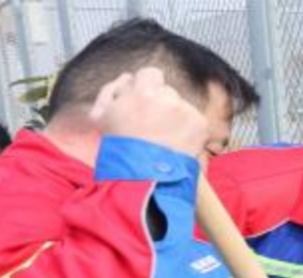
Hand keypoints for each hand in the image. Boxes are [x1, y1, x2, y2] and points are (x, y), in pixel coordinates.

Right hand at [89, 67, 208, 158]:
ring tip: (163, 141)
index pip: (151, 74)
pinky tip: (175, 145)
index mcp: (142, 92)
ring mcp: (186, 112)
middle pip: (167, 92)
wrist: (144, 179)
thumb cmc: (120, 150)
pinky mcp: (201, 126)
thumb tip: (128, 76)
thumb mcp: (102, 116)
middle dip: (161, 106)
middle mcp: (168, 98)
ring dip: (175, 119)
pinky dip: (188, 131)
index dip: (147, 89)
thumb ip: (112, 89)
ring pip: (181, 107)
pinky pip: (195, 120)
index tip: (144, 104)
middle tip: (152, 128)